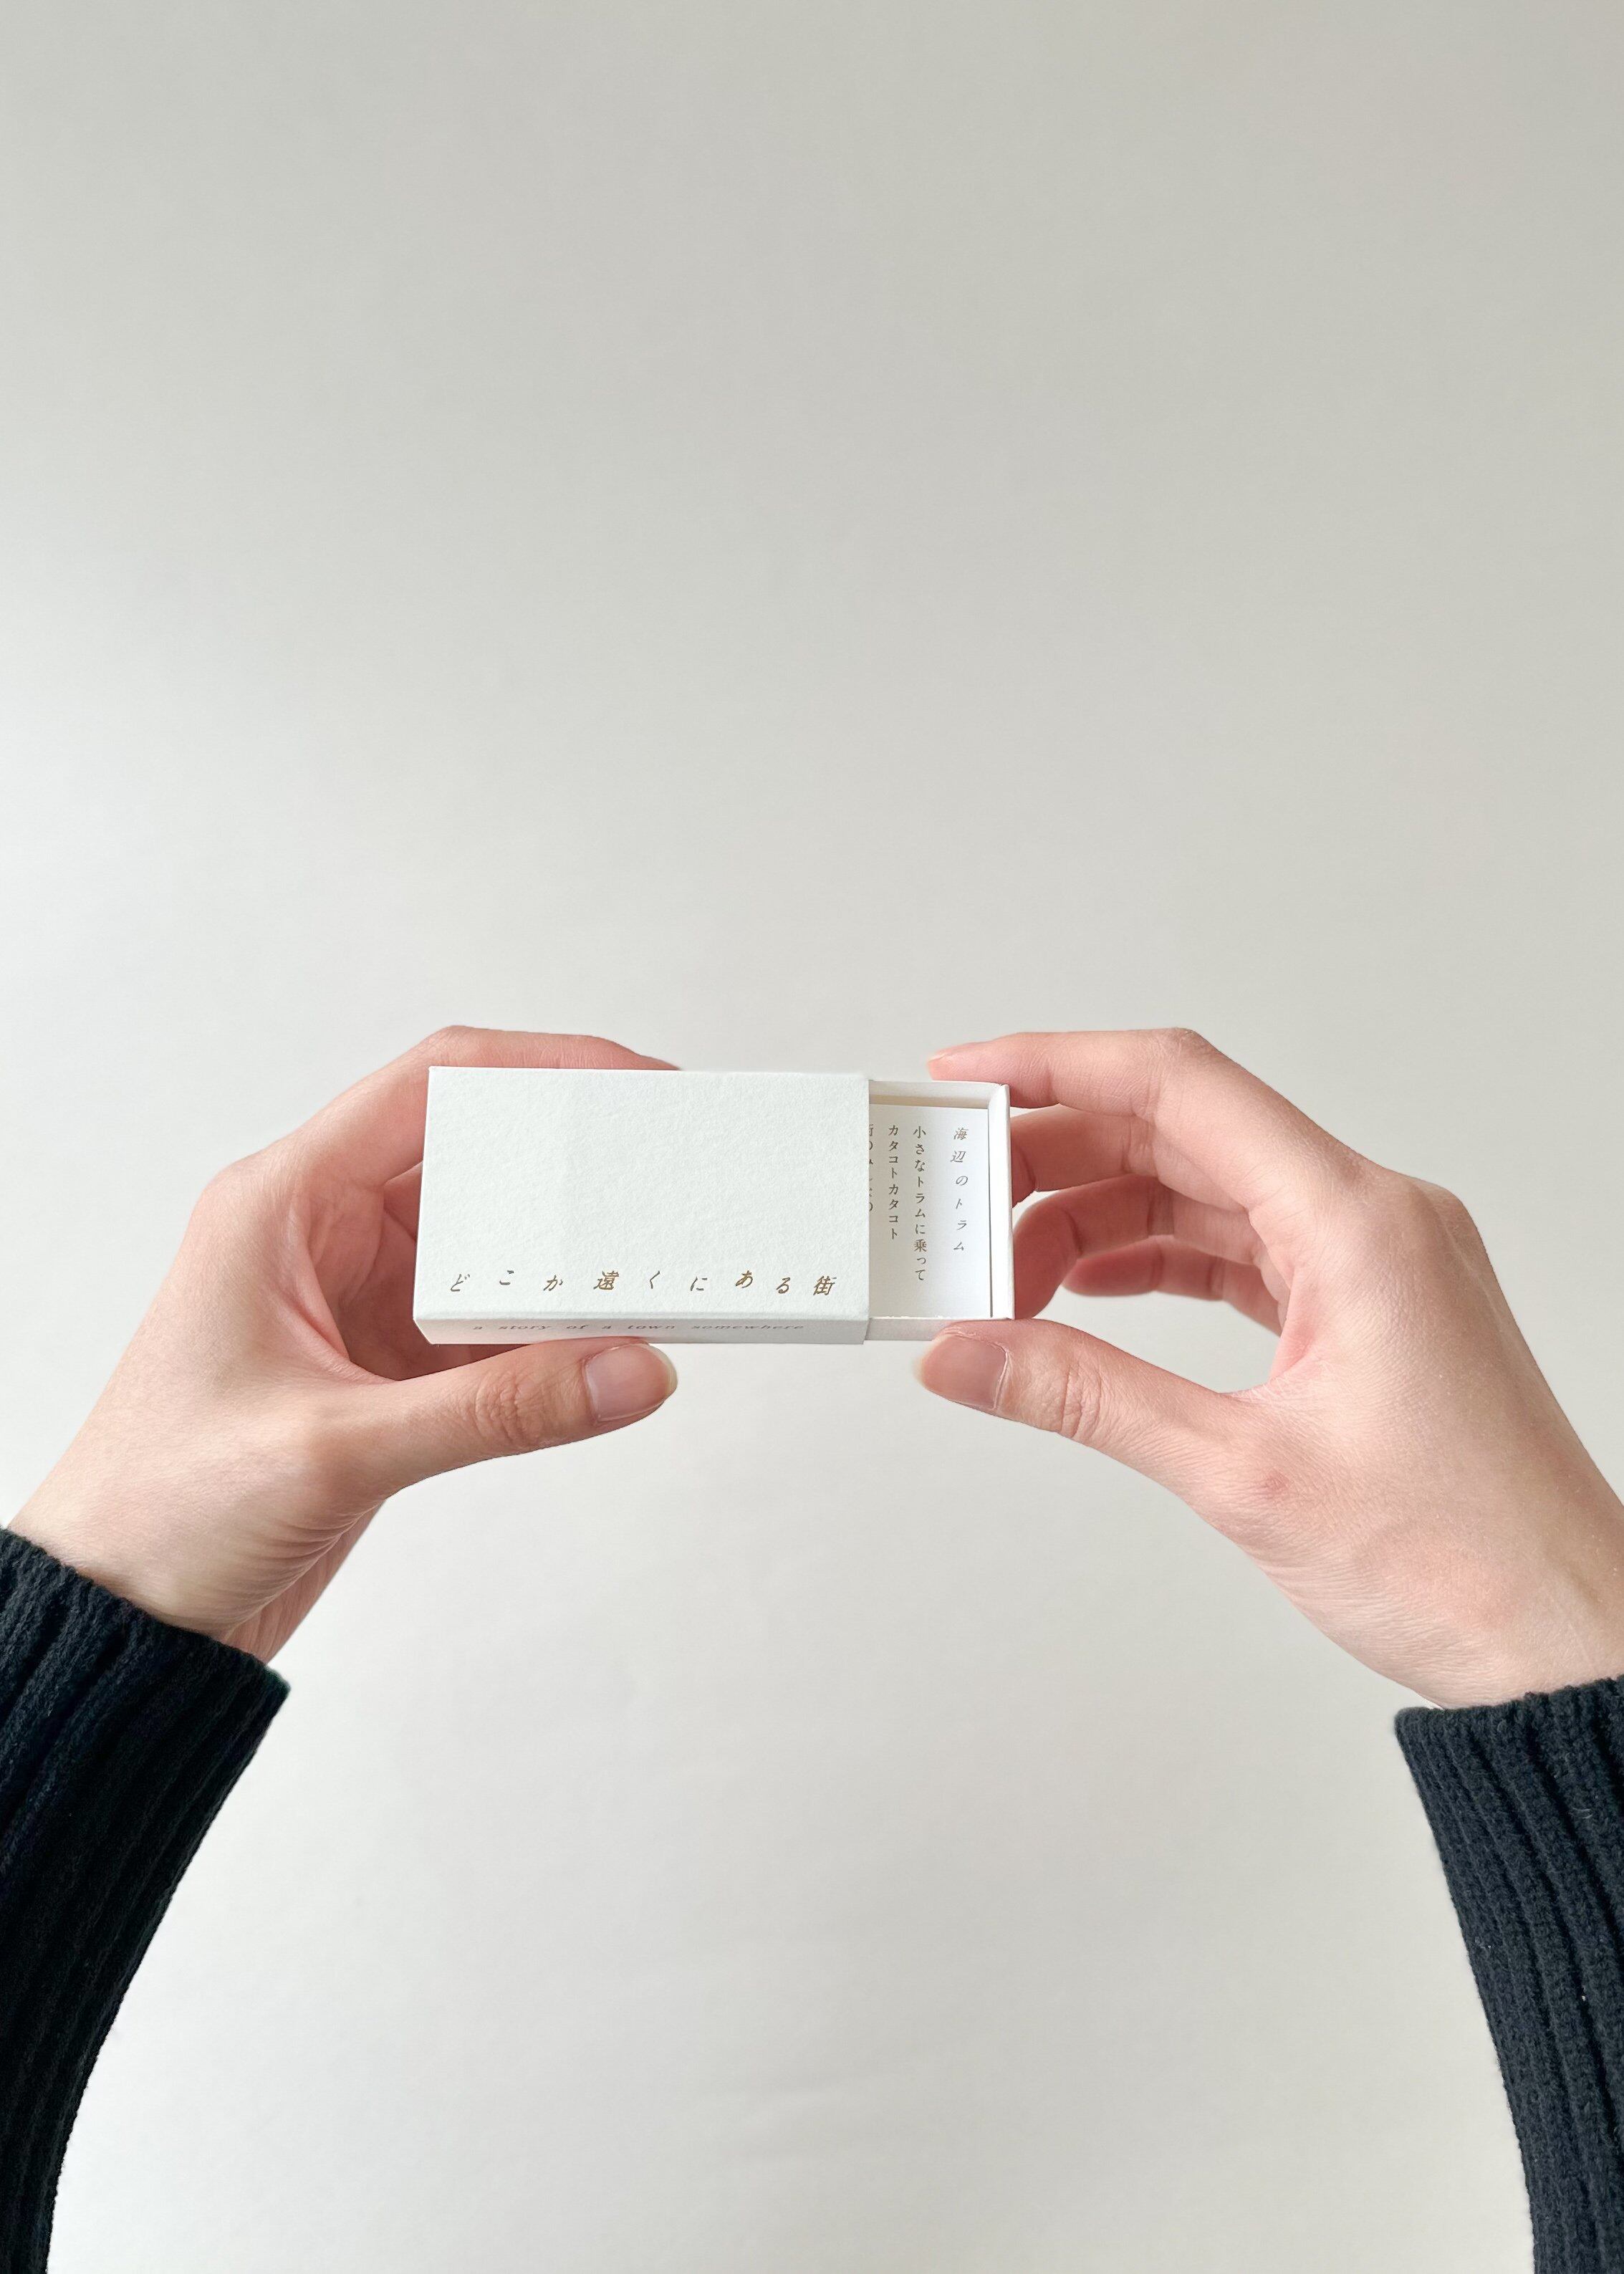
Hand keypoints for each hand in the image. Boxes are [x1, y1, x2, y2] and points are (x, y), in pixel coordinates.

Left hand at [12, 1028, 678, 1660]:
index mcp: (282, 1204)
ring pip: (496, 1245)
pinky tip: (610, 1348)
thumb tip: (631, 1369)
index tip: (634, 1087)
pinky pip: (495, 1328)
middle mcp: (325, 1236)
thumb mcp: (336, 1449)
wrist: (117, 1621)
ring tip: (658, 1263)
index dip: (542, 1068)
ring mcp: (361, 1302)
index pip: (430, 1088)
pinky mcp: (389, 1371)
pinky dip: (555, 1335)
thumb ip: (498, 1410)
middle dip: (576, 1165)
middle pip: (478, 1158)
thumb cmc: (160, 1511)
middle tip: (671, 1176)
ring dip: (571, 1258)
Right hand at [917, 1028, 1623, 1705]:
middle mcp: (1374, 1218)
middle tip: (961, 1193)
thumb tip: (971, 1353)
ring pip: (1207, 1188)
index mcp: (1358, 1222)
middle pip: (1184, 1129)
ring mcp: (1375, 1261)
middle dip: (1060, 1153)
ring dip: (1100, 1216)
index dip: (1060, 1064)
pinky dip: (1156, 1258)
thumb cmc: (1464, 1559)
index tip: (972, 1074)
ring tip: (1007, 1267)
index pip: (1182, 1085)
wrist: (1562, 1638)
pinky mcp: (1367, 1308)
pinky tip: (1088, 1288)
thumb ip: (1087, 1397)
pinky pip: (1241, 1246)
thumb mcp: (1242, 1472)